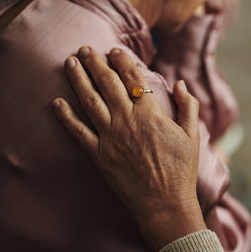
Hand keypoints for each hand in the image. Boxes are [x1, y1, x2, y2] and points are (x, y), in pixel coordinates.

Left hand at [53, 46, 205, 251]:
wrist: (164, 203)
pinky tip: (57, 102)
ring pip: (90, 101)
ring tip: (70, 63)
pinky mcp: (99, 155)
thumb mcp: (193, 136)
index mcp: (151, 114)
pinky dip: (66, 116)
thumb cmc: (181, 170)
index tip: (114, 50)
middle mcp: (127, 120)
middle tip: (85, 49)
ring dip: (78, 79)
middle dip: (95, 63)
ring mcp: (110, 137)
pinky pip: (78, 132)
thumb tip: (181, 84)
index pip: (133, 78)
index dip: (122, 61)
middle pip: (107, 83)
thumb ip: (188, 106)